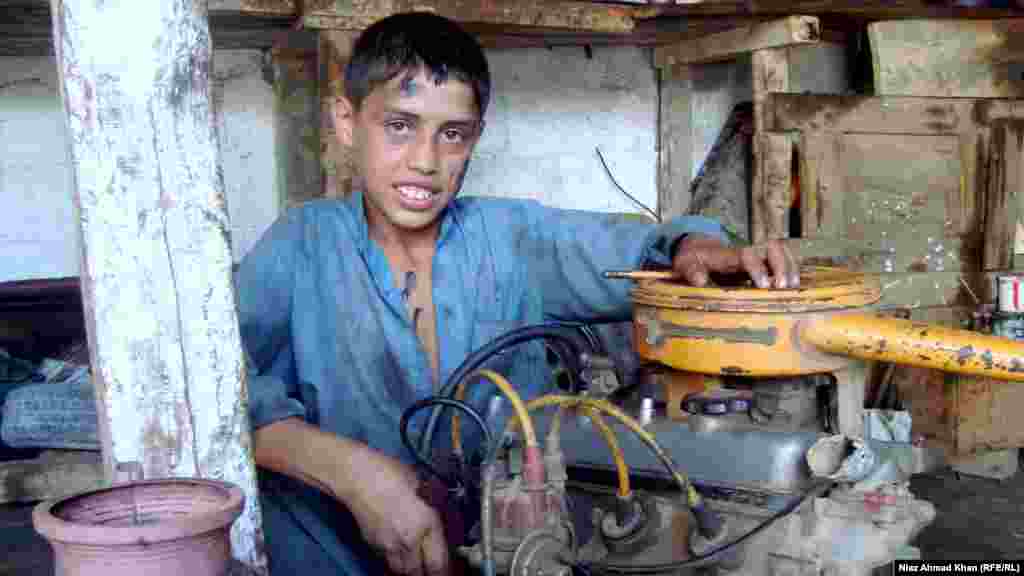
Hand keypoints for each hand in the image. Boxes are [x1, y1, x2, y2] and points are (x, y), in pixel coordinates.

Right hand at [339, 445, 448, 575]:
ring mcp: (388, 545)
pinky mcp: (373, 544)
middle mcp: (408, 540)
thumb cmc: (389, 472)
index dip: (446, 569)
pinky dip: (397, 561)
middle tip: (435, 567)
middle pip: (420, 572)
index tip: (450, 568)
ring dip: (412, 570)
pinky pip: (388, 561)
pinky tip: (401, 552)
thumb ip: (433, 504)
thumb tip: (443, 514)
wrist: (357, 476)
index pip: (439, 562)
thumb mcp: (421, 484)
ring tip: (418, 563)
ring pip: (402, 571)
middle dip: (429, 572)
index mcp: (426, 523)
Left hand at [672, 234, 798, 288]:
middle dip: (781, 266)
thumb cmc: (692, 260)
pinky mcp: (762, 260)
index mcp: (727, 254)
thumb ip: (691, 271)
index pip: (747, 255)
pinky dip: (791, 269)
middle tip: (783, 288)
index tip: (764, 286)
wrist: (697, 249)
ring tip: (792, 288)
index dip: (758, 268)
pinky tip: (794, 286)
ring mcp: (755, 253)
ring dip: (790, 267)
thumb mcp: (685, 265)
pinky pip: (783, 258)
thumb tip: (699, 280)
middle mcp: (745, 250)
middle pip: (772, 247)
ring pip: (781, 251)